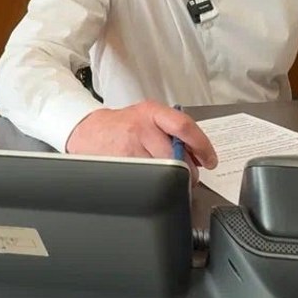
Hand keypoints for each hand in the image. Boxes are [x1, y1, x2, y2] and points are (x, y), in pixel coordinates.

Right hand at [65, 101, 217, 179]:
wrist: (87, 131)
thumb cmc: (122, 125)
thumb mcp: (148, 117)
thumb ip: (173, 130)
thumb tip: (199, 156)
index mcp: (152, 112)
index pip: (184, 126)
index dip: (202, 145)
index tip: (210, 159)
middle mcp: (141, 128)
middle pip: (176, 156)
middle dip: (189, 171)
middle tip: (192, 176)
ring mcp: (130, 148)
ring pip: (163, 172)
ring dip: (173, 181)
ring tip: (172, 180)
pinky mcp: (121, 166)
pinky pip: (147, 180)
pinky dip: (155, 185)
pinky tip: (153, 181)